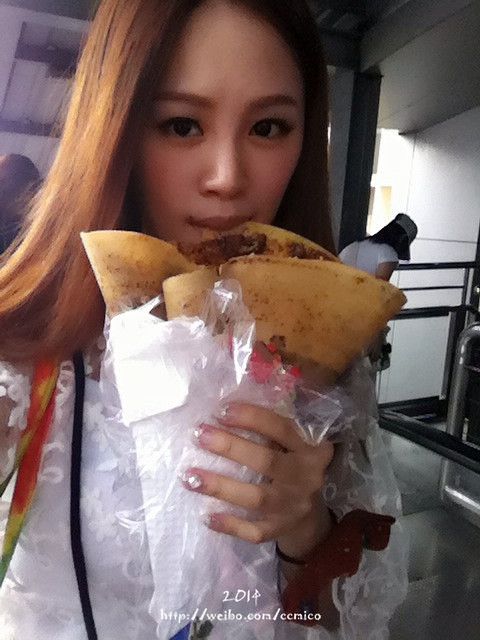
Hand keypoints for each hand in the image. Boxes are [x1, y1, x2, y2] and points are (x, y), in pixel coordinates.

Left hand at [180, 402, 333, 546]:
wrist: (311, 516)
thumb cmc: (293, 467)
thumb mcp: (294, 445)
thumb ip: (272, 430)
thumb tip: (225, 409)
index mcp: (310, 449)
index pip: (282, 428)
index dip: (251, 417)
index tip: (220, 410)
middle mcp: (306, 477)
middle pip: (266, 461)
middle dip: (230, 447)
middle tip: (199, 435)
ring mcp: (293, 507)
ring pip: (256, 498)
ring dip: (221, 486)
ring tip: (190, 477)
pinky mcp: (281, 529)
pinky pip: (254, 531)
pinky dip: (231, 525)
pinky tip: (207, 516)